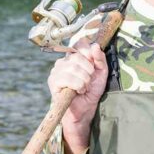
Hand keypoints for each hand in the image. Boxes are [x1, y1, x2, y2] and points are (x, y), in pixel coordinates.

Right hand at [47, 38, 107, 153]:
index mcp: (73, 57)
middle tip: (88, 82)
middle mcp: (62, 62)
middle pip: (78, 56)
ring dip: (84, 80)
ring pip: (74, 67)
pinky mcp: (53, 82)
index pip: (80, 43)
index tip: (93, 66)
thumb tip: (95, 45)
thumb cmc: (91, 91)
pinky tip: (77, 92)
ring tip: (83, 88)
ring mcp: (56, 71)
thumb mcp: (101, 73)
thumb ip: (100, 59)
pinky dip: (78, 86)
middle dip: (89, 71)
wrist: (85, 110)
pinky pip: (69, 78)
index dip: (89, 53)